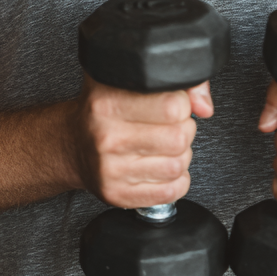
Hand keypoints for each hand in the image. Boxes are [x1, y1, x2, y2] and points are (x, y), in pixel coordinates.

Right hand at [72, 74, 212, 208]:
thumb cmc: (105, 109)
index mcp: (107, 101)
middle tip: (171, 125)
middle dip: (184, 129)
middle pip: (179, 137)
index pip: (173, 105)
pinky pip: (172, 191)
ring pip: (178, 165)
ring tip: (164, 144)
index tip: (173, 102)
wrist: (72, 143)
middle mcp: (106, 136)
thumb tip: (204, 105)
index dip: (182, 103)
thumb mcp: (129, 80)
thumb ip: (176, 81)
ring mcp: (110, 169)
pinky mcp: (117, 195)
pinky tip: (161, 164)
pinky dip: (177, 179)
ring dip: (180, 155)